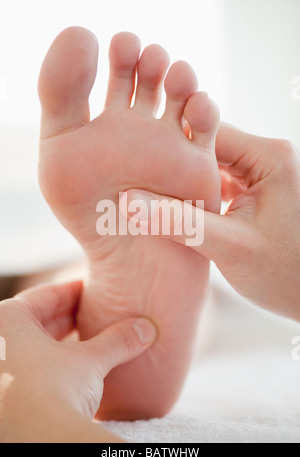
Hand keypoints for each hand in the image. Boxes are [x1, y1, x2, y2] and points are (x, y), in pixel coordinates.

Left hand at [0, 281, 155, 441]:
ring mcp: (1, 368)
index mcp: (8, 320)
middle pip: (40, 320)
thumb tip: (146, 329)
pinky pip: (33, 367)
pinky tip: (76, 368)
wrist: (39, 440)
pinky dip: (55, 364)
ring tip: (92, 340)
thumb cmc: (54, 391)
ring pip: (35, 345)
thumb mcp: (91, 360)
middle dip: (71, 318)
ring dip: (64, 343)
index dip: (75, 291)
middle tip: (98, 313)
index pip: (46, 295)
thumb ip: (118, 341)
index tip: (94, 288)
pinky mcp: (7, 394)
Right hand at [124, 124, 299, 319]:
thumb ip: (180, 222)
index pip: (208, 132)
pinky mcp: (254, 192)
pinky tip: (174, 209)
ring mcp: (261, 174)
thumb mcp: (230, 247)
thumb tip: (130, 202)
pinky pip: (218, 183)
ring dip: (184, 182)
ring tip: (150, 196)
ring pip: (209, 166)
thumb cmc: (287, 275)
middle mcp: (267, 157)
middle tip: (137, 181)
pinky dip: (196, 195)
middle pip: (206, 147)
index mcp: (268, 157)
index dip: (170, 146)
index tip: (136, 163)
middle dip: (174, 165)